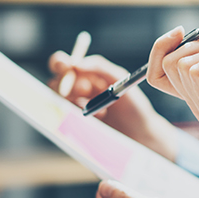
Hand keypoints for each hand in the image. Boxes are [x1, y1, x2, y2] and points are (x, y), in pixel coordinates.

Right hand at [48, 51, 176, 159]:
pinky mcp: (77, 125)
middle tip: (84, 90)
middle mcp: (79, 91)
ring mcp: (76, 109)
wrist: (141, 134)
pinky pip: (68, 116)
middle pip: (56, 82)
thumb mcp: (120, 80)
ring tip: (101, 107)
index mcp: (88, 76)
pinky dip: (83, 115)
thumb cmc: (134, 106)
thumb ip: (100, 67)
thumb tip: (77, 63)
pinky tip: (102, 117)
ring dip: (77, 101)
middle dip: (66, 84)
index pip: (65, 65)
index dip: (60, 63)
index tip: (65, 66)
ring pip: (60, 99)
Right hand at [147, 27, 198, 126]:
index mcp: (198, 92)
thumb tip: (171, 40)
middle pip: (168, 65)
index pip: (156, 76)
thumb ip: (196, 51)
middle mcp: (197, 105)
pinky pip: (196, 71)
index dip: (159, 50)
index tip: (179, 31)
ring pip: (181, 65)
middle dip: (196, 47)